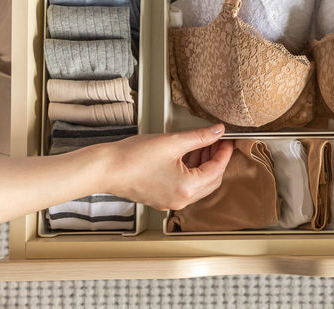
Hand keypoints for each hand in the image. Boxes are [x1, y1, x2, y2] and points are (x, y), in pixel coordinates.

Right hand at [93, 125, 233, 210]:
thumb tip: (218, 131)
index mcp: (187, 188)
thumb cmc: (133, 157)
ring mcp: (170, 202)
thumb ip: (200, 137)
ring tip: (203, 144)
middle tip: (217, 141)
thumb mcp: (173, 142)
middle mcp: (181, 200)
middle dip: (216, 159)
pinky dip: (191, 172)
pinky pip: (185, 187)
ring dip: (204, 165)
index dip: (224, 152)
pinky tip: (187, 155)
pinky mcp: (161, 199)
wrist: (106, 169)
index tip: (227, 139)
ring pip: (199, 185)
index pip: (217, 169)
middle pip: (211, 180)